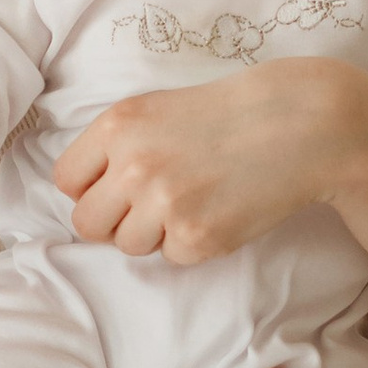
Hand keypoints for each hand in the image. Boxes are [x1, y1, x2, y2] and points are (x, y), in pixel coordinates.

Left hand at [57, 67, 367, 364]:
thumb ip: (116, 145)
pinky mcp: (196, 237)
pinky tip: (219, 211)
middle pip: (86, 222)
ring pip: (128, 245)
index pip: (66, 182)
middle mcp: (132, 164)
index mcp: (116, 125)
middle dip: (114, 221)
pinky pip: (172, 257)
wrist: (301, 124)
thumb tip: (82, 194)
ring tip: (193, 201)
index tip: (115, 187)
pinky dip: (192, 244)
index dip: (90, 189)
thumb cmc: (228, 115)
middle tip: (151, 206)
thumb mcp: (158, 109)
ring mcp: (164, 203)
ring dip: (154, 233)